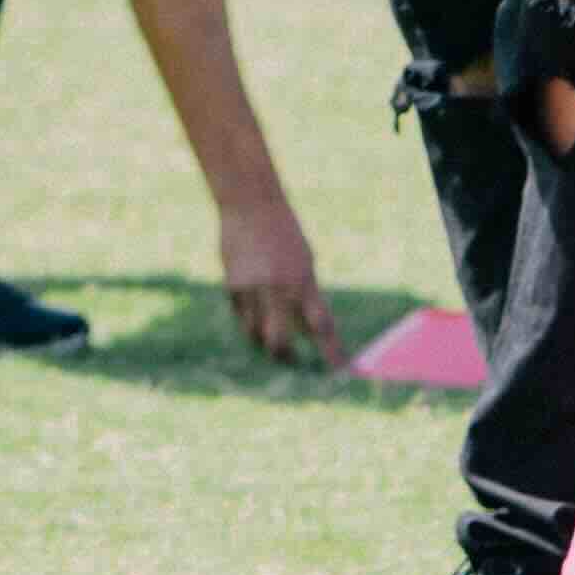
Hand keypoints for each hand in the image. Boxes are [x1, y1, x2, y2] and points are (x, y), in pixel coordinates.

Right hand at [219, 196, 342, 366]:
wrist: (251, 203)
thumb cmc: (285, 233)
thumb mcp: (303, 262)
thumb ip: (303, 296)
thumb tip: (306, 333)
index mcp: (303, 281)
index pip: (321, 326)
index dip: (332, 352)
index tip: (342, 371)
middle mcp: (277, 287)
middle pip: (279, 342)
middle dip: (286, 357)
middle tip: (292, 358)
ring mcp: (251, 287)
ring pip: (255, 333)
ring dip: (263, 340)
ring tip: (270, 337)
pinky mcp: (231, 284)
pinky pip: (240, 314)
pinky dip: (248, 318)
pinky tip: (253, 309)